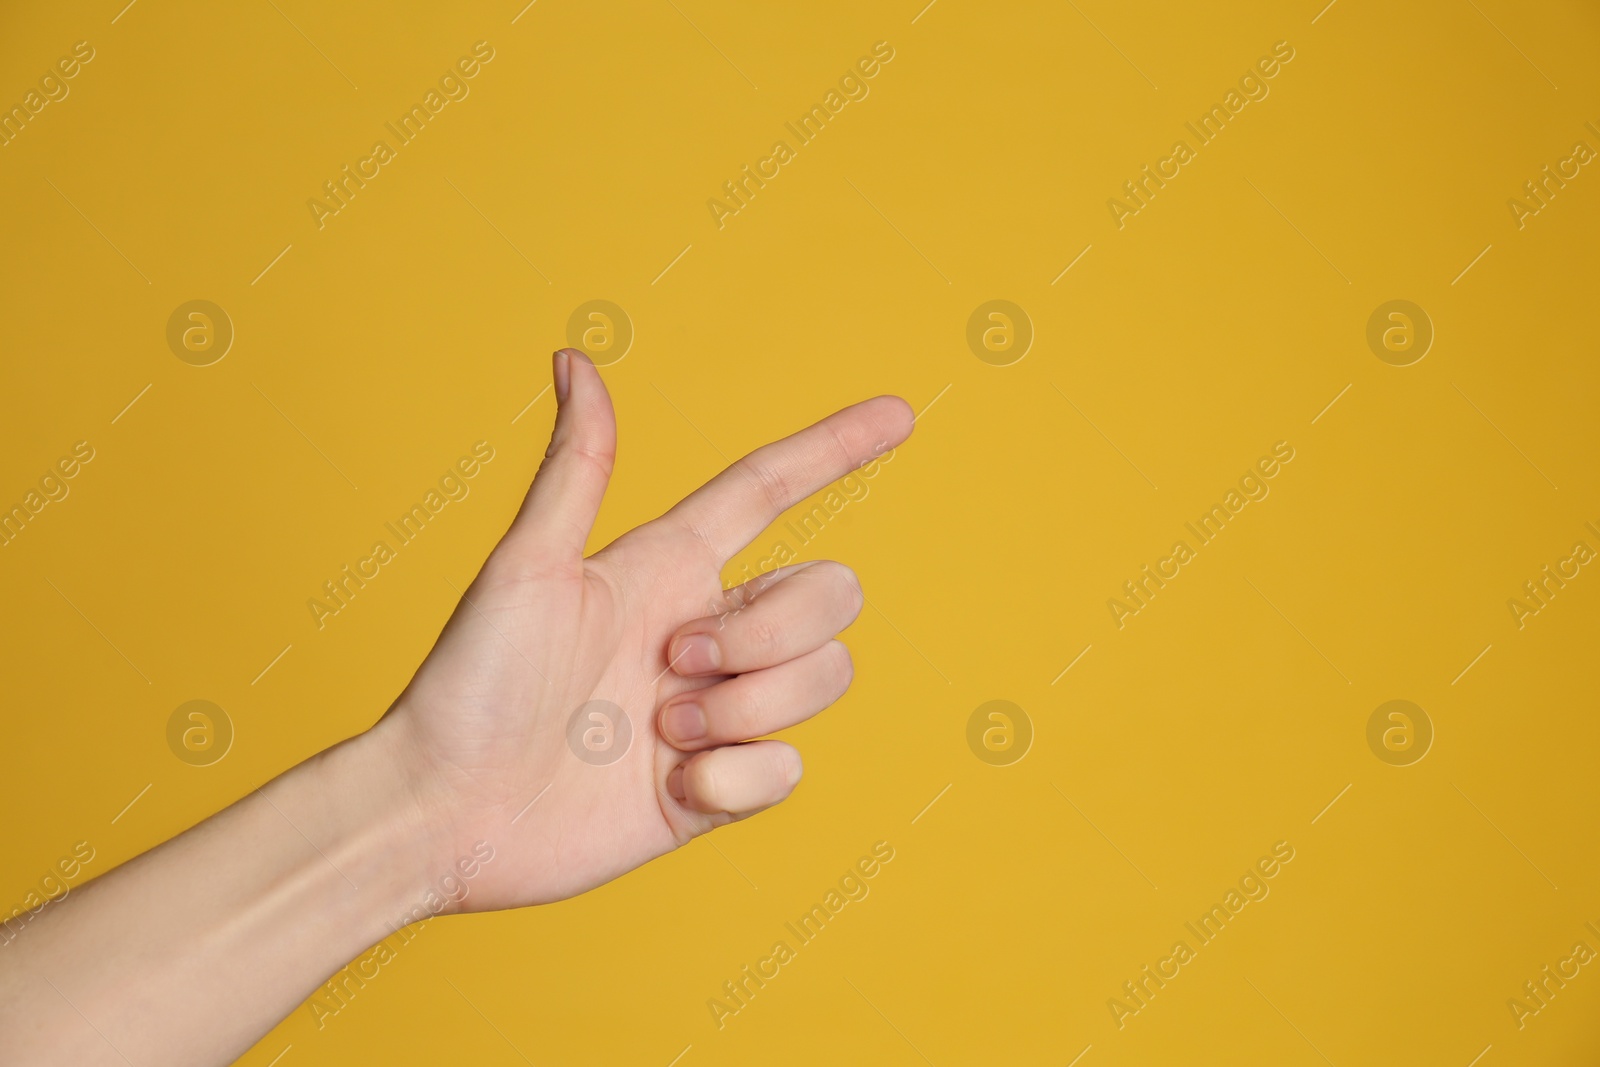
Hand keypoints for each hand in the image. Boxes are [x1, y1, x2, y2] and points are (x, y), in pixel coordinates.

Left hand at [378, 349, 912, 912]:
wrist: (444, 813)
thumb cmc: (468, 683)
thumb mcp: (524, 567)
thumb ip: (577, 468)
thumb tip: (574, 357)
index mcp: (668, 568)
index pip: (771, 489)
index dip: (836, 448)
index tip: (899, 412)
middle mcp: (706, 631)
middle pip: (828, 591)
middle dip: (770, 631)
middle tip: (670, 665)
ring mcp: (719, 710)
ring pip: (825, 677)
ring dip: (748, 706)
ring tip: (662, 733)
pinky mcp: (721, 789)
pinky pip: (790, 769)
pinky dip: (735, 781)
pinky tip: (669, 788)